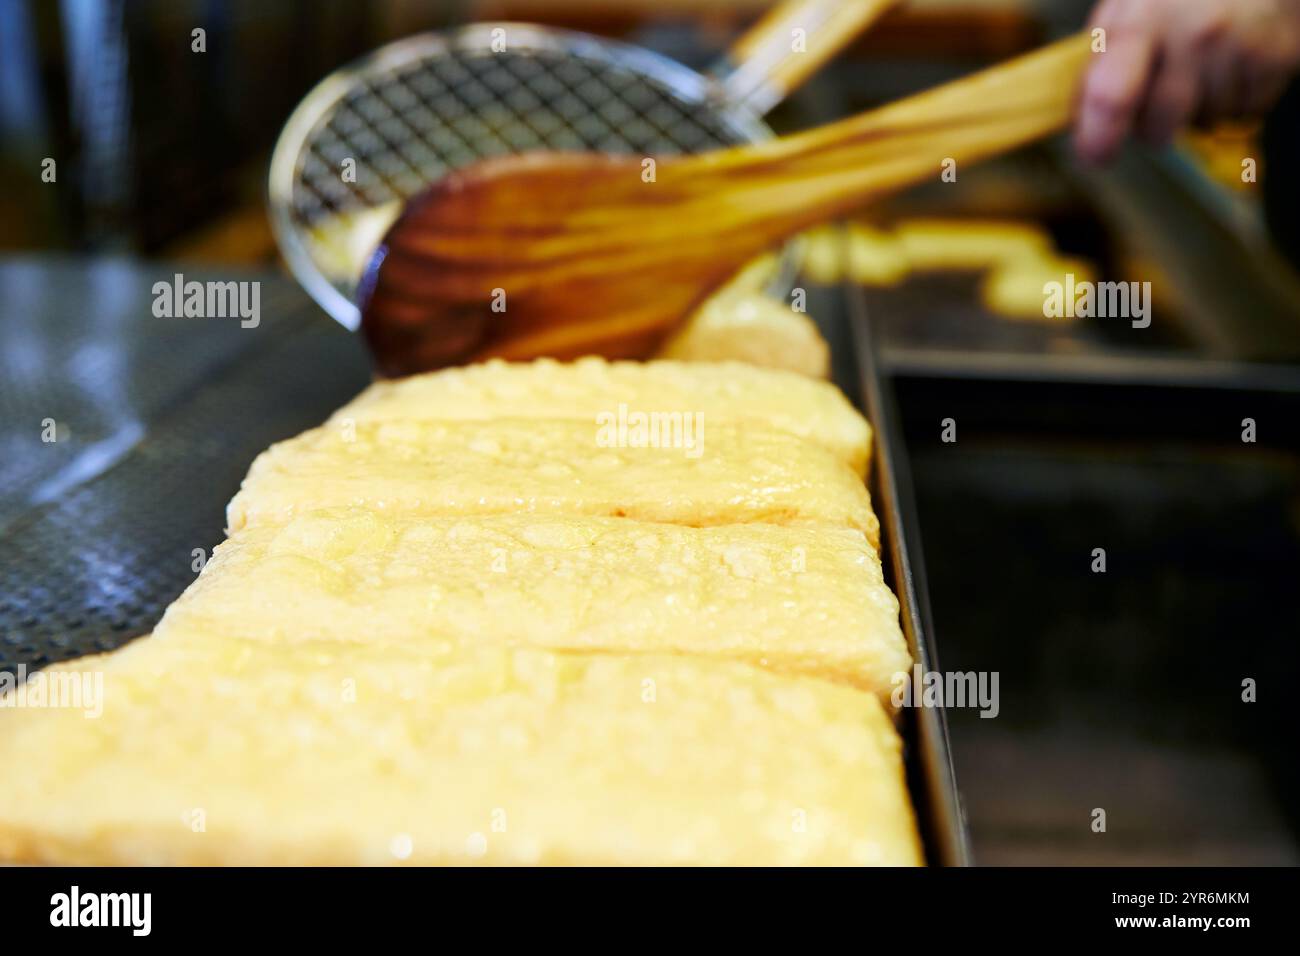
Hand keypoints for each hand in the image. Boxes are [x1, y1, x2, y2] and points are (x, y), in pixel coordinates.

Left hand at [1074, 0, 1299, 162]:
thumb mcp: (1128, 8)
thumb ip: (1099, 62)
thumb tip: (1078, 122)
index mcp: (1143, 20)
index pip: (1112, 96)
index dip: (1098, 139)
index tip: (1094, 156)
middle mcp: (1193, 34)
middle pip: (1158, 127)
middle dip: (1151, 129)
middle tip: (1156, 100)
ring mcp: (1239, 48)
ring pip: (1201, 124)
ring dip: (1195, 111)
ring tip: (1201, 66)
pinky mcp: (1276, 61)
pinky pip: (1240, 114)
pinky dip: (1231, 101)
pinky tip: (1230, 65)